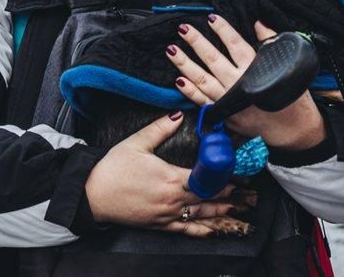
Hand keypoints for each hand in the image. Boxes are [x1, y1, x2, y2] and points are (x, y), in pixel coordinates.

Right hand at [84, 112, 252, 236]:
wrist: (92, 194)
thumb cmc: (112, 168)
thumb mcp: (136, 143)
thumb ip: (160, 128)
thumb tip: (178, 114)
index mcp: (170, 178)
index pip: (206, 179)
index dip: (225, 177)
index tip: (241, 173)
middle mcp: (173, 200)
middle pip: (209, 198)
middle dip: (232, 195)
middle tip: (251, 193)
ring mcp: (167, 215)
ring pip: (202, 215)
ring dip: (223, 213)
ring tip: (242, 209)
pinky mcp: (159, 224)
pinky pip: (186, 229)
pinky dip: (203, 230)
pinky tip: (215, 230)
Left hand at [170, 16, 325, 150]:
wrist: (293, 131)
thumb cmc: (291, 98)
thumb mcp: (286, 67)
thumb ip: (270, 43)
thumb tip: (258, 22)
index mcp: (256, 70)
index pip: (236, 45)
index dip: (223, 30)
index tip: (211, 18)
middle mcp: (240, 84)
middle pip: (214, 59)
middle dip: (197, 43)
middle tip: (183, 29)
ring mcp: (230, 101)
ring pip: (203, 79)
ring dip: (185, 64)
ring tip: (172, 50)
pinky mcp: (225, 115)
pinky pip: (203, 102)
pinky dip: (190, 92)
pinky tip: (178, 80)